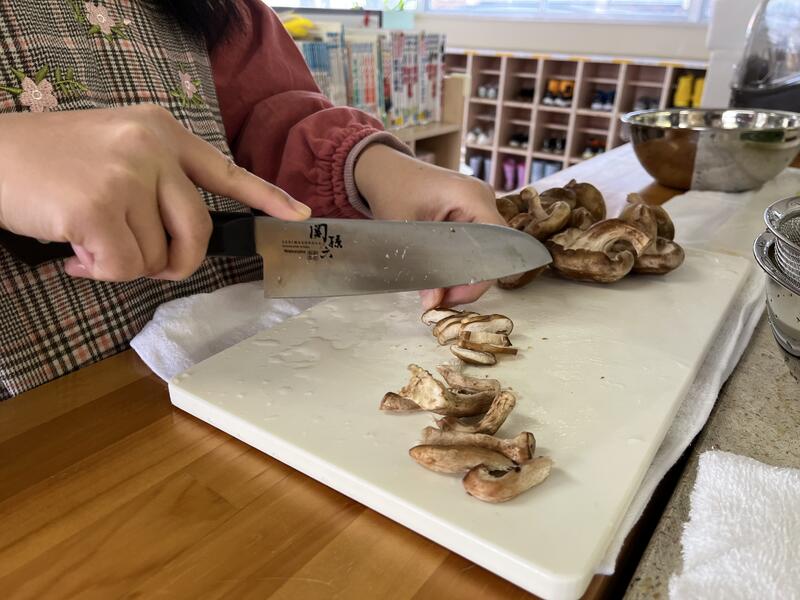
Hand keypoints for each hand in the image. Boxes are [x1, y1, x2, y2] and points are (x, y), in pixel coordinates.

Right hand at [0, 105, 310, 280]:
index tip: (299, 215)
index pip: (225, 170)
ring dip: (122, 262)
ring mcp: (127, 174)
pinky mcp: (99, 207)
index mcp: (162, 132)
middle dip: (177, 260)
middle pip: (198, 230)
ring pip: (155, 255)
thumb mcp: (115, 151)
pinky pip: (123, 268)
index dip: (266, 196)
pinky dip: (98, 272)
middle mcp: (153, 147)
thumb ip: (157, 183)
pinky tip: (73, 253)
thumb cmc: (49, 162)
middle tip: (144, 262)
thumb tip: (182, 239)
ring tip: (87, 239)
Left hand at [354, 144, 505, 308]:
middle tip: (441, 298)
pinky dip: (462, 262)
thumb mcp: (401, 228)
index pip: (496, 246)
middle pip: (494, 251)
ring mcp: (481, 204)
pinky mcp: (473, 212)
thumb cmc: (392, 188)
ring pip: (486, 250)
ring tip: (439, 290)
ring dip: (465, 272)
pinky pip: (477, 243)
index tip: (451, 297)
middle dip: (470, 279)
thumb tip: (433, 304)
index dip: (479, 278)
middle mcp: (485, 198)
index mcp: (473, 196)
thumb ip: (419, 265)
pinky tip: (441, 274)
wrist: (386, 168)